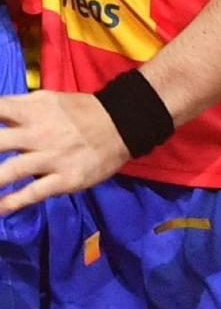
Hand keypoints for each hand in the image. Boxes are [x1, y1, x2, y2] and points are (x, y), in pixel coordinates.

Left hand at [0, 89, 128, 214]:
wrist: (122, 124)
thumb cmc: (81, 112)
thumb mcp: (51, 99)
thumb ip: (22, 106)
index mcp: (34, 109)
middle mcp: (38, 132)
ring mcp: (50, 156)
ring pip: (9, 172)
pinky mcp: (64, 178)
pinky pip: (32, 192)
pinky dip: (12, 203)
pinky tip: (0, 209)